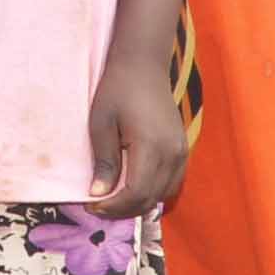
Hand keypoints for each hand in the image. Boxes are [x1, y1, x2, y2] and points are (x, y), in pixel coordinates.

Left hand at [86, 60, 187, 218]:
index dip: (114, 206)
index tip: (92, 205)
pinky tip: (132, 187)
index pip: (136, 192)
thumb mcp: (101, 124)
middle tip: (98, 206)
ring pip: (163, 194)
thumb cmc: (117, 89)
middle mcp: (173, 153)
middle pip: (150, 198)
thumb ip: (104, 161)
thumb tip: (99, 194)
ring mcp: (181, 151)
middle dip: (123, 209)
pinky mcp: (183, 149)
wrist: (143, 65)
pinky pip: (172, 182)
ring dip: (138, 203)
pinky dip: (153, 191)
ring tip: (113, 199)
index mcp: (152, 146)